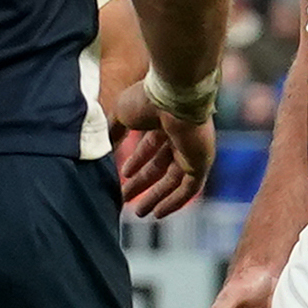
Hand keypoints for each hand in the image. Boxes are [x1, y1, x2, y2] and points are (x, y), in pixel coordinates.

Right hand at [105, 79, 215, 217]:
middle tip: (125, 198)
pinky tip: (158, 213)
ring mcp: (193, 150)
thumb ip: (113, 129)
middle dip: (142, 183)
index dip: (136, 163)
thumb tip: (105, 144)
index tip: (122, 176)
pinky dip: (175, 201)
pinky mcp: (202, 161)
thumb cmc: (147, 100)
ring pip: (173, 180)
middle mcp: (180, 137)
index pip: (150, 147)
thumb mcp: (121, 114)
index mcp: (163, 122)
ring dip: (155, 196)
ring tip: (138, 212)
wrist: (174, 95)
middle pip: (160, 166)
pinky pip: (190, 188)